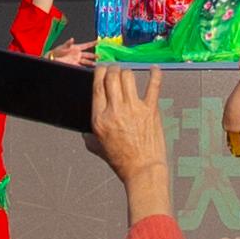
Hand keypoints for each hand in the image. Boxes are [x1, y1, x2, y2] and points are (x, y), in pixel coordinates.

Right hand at [88, 66, 172, 215]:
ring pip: (128, 77)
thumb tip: (85, 132)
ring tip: (127, 74)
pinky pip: (153, 86)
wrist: (143, 170)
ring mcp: (134, 108)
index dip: (99, 72)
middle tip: (114, 70)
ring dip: (126, 72)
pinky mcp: (151, 110)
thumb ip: (89, 137)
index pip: (97, 86)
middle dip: (112, 69)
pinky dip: (155, 74)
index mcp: (100, 118)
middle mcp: (115, 110)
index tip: (101, 69)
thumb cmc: (122, 161)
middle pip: (111, 76)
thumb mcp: (98, 148)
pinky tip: (154, 68)